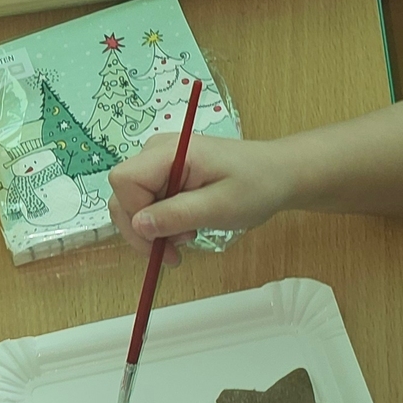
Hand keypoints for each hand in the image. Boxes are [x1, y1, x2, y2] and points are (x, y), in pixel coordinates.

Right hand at [107, 132, 295, 255]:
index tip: (163, 240)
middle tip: (173, 251)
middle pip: (123, 194)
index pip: (124, 181)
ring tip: (185, 239)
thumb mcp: (219, 207)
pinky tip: (183, 230)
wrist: (279, 174)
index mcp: (169, 151)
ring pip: (132, 202)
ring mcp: (159, 162)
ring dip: (152, 229)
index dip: (135, 214)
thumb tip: (138, 225)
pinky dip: (160, 223)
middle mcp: (156, 151)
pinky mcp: (166, 174)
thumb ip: (176, 215)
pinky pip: (147, 202)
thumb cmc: (256, 185)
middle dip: (142, 228)